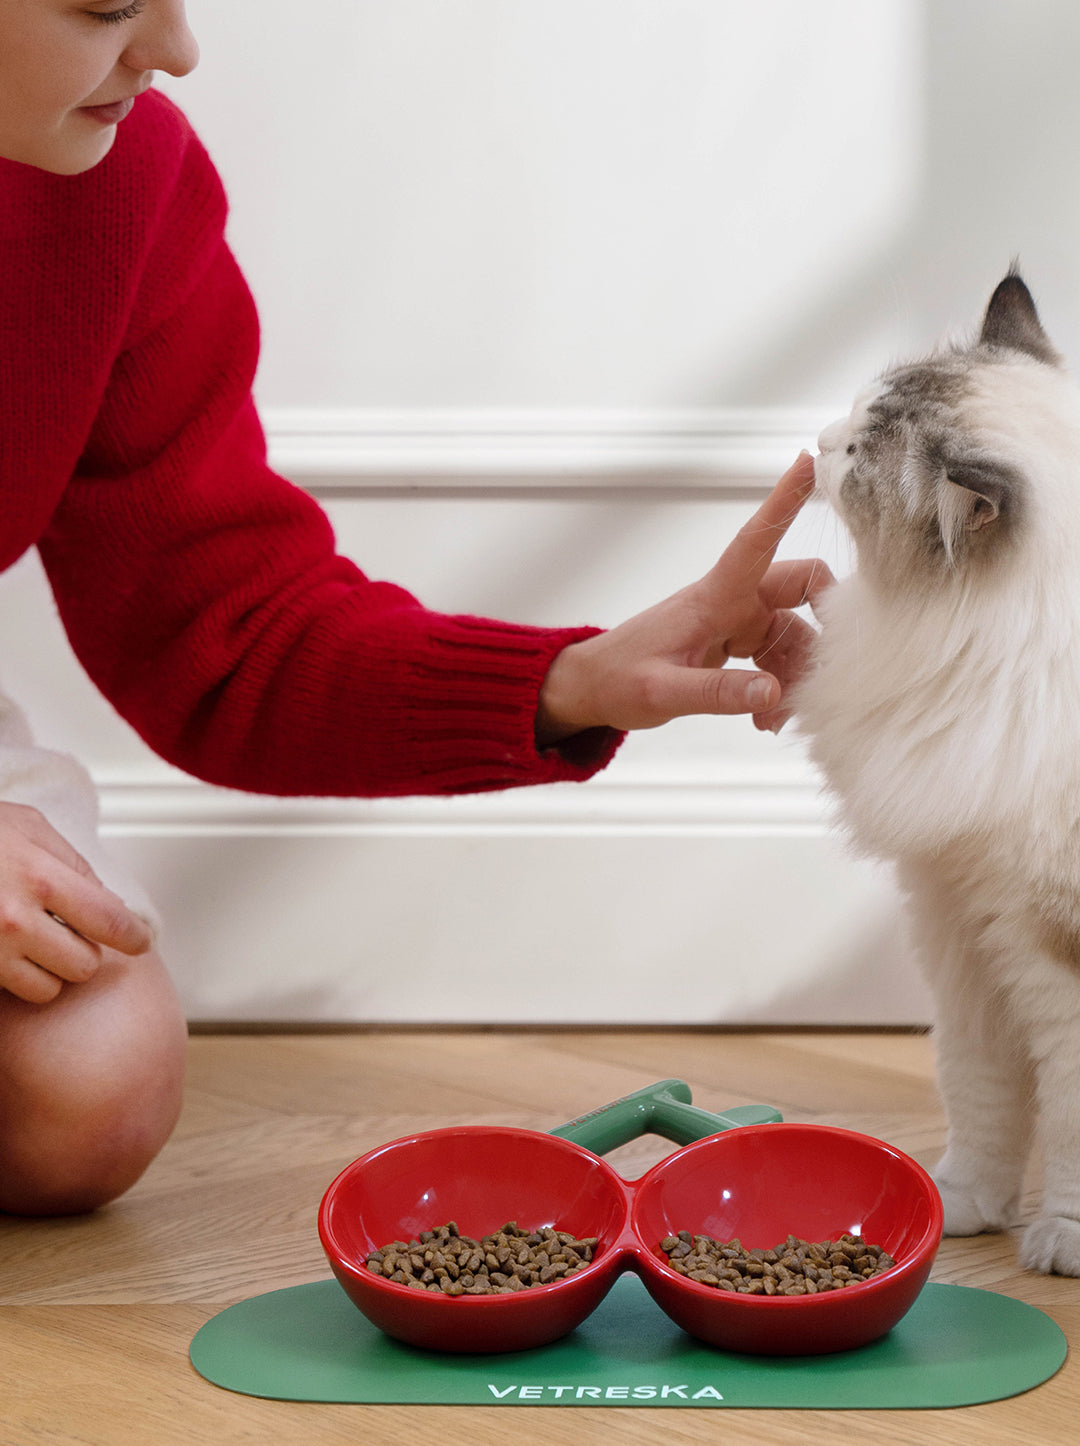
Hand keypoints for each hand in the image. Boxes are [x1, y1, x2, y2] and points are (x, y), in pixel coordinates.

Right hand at [0, 803, 152, 1004]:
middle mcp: (14, 921)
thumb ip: (71, 861)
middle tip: (62, 929)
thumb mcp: (26, 827)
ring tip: (26, 940)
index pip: (111, 921)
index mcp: (39, 877)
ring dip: (46, 971)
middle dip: (80, 949)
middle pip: (83, 965)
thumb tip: (107, 899)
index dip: (134, 936)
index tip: (141, 942)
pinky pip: (10, 995)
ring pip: (47, 989)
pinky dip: (13, 979)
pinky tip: (3, 949)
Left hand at [536, 452, 833, 743]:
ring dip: (797, 673)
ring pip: (794, 632)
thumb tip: (773, 692)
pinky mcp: (736, 645)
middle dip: (825, 615)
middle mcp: (731, 603)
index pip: (754, 541)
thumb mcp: (662, 692)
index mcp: (712, 598)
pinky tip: (765, 717)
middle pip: (798, 586)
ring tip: (774, 718)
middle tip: (834, 659)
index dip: (783, 502)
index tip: (808, 461)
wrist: (593, 688)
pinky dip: (779, 687)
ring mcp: (736, 624)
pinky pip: (777, 658)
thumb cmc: (618, 679)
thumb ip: (716, 694)